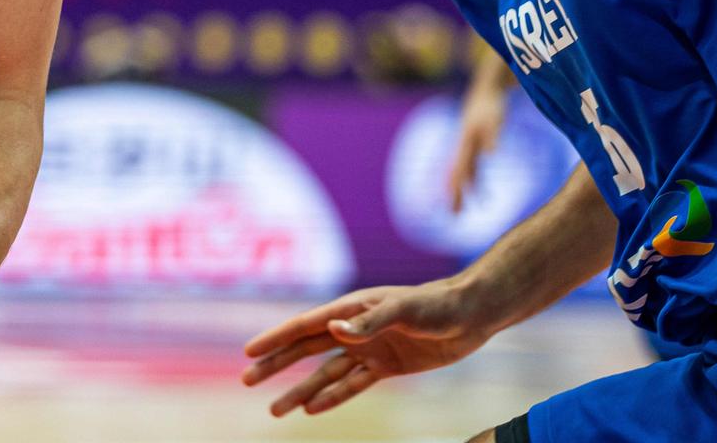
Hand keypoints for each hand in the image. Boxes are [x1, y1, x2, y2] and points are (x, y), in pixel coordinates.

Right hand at [241, 281, 494, 416]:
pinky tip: (312, 410)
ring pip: (324, 373)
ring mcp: (368, 349)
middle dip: (276, 365)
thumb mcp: (403, 310)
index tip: (249, 352)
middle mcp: (352, 329)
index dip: (275, 339)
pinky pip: (353, 385)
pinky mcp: (386, 367)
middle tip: (247, 380)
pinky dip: (332, 398)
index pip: (303, 326)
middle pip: (305, 351)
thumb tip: (332, 330)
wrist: (470, 315)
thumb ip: (369, 321)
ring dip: (300, 390)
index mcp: (349, 308)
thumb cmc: (435, 305)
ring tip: (274, 410)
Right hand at [448, 81, 509, 212]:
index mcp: (465, 142)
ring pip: (464, 174)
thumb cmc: (491, 105)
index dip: (456, 185)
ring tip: (461, 211)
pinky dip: (475, 183)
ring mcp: (469, 148)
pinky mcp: (476, 147)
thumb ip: (492, 135)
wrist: (487, 91)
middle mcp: (464, 147)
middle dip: (455, 194)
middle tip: (454, 214)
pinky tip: (482, 195)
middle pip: (457, 174)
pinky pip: (473, 169)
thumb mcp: (494, 119)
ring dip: (463, 192)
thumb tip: (491, 153)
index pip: (459, 168)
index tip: (453, 202)